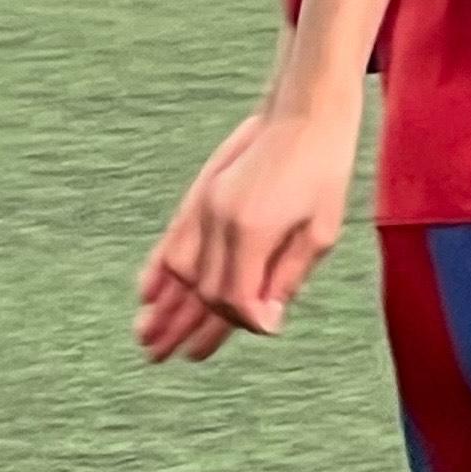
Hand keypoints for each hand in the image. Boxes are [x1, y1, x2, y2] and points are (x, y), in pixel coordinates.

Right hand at [136, 106, 355, 362]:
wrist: (305, 113)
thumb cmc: (324, 172)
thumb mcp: (321, 231)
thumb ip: (289, 278)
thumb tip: (266, 320)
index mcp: (254, 232)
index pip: (236, 297)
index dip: (245, 322)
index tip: (263, 328)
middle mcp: (221, 222)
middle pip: (203, 290)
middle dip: (193, 327)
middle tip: (179, 358)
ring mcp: (206, 207)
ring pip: (179, 271)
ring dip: (165, 307)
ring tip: (148, 342)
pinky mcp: (201, 196)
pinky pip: (172, 240)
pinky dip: (158, 270)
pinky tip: (146, 294)